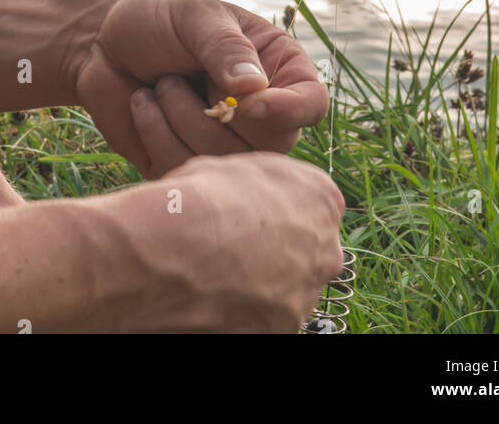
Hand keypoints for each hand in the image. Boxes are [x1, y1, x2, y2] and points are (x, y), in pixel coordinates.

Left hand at [74, 0, 328, 175]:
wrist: (100, 44)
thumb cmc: (155, 21)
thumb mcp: (192, 17)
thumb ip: (224, 46)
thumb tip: (253, 88)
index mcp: (277, 69)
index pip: (310, 103)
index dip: (289, 110)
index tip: (249, 103)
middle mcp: (262, 114)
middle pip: (271, 146)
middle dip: (217, 114)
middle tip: (175, 75)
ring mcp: (226, 148)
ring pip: (226, 167)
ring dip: (180, 119)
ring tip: (159, 85)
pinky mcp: (187, 169)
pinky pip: (184, 175)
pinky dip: (156, 136)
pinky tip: (142, 104)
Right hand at [81, 151, 344, 332]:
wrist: (173, 252)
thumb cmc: (200, 199)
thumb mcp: (235, 166)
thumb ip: (264, 184)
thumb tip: (256, 194)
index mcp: (322, 201)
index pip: (312, 203)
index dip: (278, 206)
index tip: (252, 212)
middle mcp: (325, 251)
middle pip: (308, 249)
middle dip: (280, 248)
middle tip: (238, 246)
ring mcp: (306, 297)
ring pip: (289, 288)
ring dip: (264, 282)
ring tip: (219, 273)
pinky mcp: (281, 332)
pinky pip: (266, 317)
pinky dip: (246, 310)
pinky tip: (215, 296)